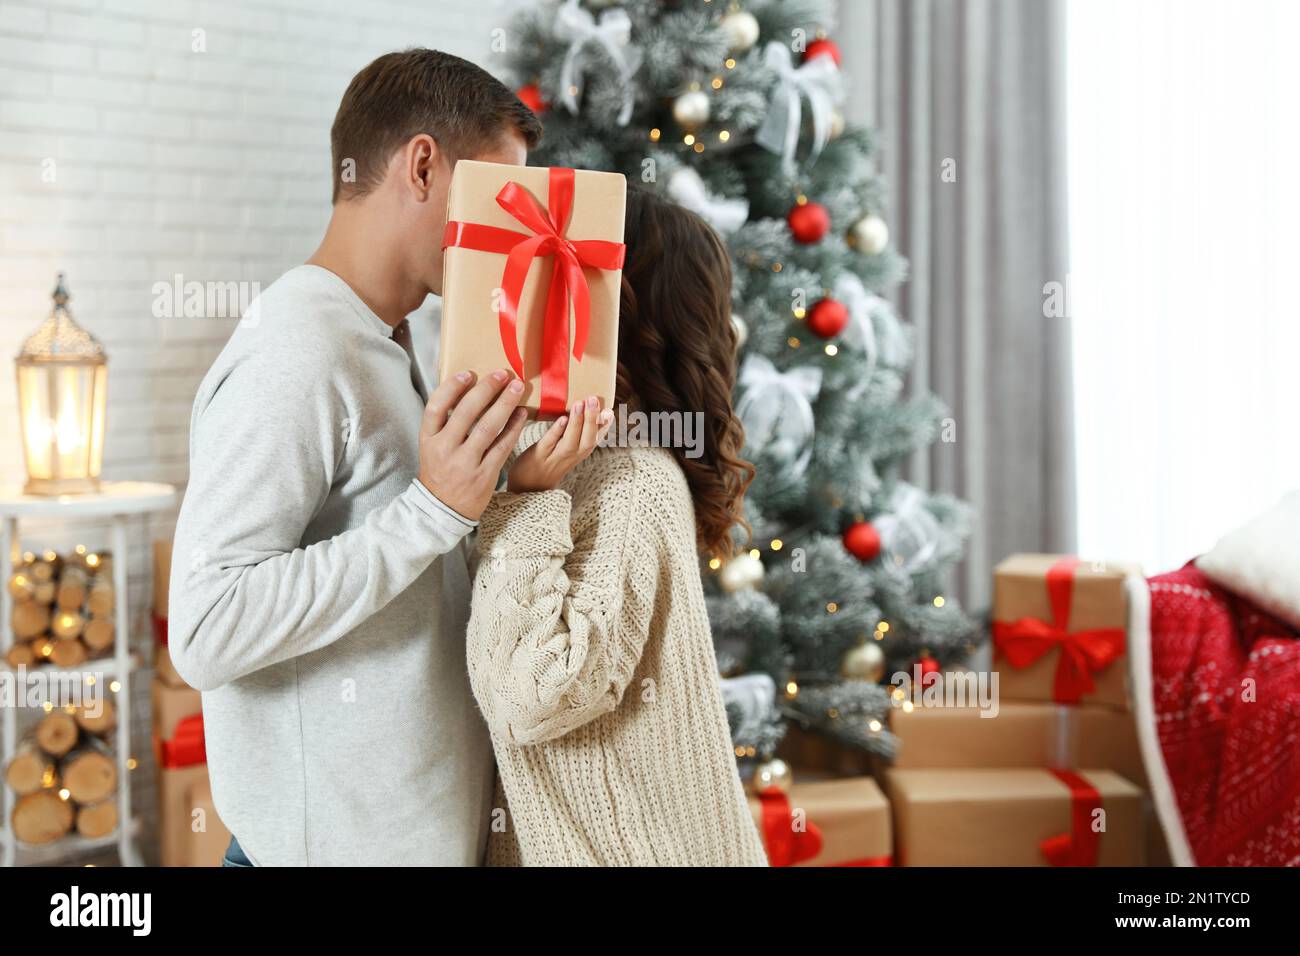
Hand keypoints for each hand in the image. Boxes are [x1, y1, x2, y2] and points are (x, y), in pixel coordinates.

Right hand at [419, 368, 529, 519]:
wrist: (443, 510)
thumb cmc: (440, 471)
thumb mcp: (432, 447)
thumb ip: (444, 423)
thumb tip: (465, 389)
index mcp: (429, 439)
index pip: (435, 407)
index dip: (451, 388)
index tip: (468, 374)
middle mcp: (445, 449)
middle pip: (466, 412)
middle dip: (486, 389)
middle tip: (501, 374)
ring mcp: (465, 463)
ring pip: (488, 427)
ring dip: (505, 404)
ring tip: (517, 387)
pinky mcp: (485, 474)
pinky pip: (502, 445)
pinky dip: (513, 427)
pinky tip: (521, 413)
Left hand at [507, 396, 613, 492]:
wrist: (524, 489)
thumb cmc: (545, 465)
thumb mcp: (563, 452)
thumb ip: (573, 434)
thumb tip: (581, 409)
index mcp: (577, 454)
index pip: (596, 440)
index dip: (604, 426)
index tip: (610, 411)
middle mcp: (570, 458)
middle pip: (587, 440)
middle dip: (593, 420)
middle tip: (593, 399)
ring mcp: (554, 458)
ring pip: (571, 442)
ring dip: (577, 423)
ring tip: (580, 404)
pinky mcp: (537, 457)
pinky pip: (549, 444)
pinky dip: (557, 432)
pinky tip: (562, 419)